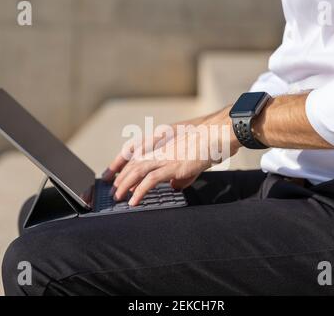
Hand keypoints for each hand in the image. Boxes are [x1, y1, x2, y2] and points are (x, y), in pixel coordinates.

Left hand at [103, 105, 240, 205]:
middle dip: (119, 176)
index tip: (112, 172)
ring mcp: (165, 155)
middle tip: (112, 189)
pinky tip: (134, 201)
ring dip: (124, 185)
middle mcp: (159, 145)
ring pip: (136, 171)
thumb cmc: (211, 139)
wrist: (221, 132)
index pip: (134, 148)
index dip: (120, 160)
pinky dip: (139, 192)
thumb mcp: (192, 151)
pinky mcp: (172, 166)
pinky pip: (149, 181)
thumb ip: (181, 170)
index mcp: (162, 138)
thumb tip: (175, 185)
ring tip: (117, 197)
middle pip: (132, 161)